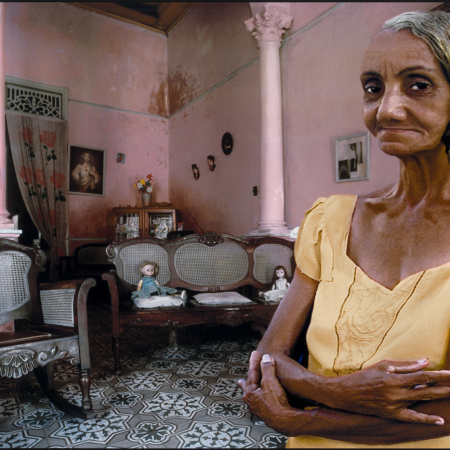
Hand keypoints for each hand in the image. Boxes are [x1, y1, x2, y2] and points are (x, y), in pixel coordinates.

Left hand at [238, 351, 292, 433]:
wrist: (285, 422)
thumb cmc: (276, 402)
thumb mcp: (271, 381)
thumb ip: (267, 368)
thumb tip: (265, 357)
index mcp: (250, 392)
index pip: (252, 372)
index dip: (254, 362)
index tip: (256, 353)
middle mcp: (251, 401)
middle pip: (248, 387)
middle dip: (246, 381)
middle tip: (240, 381)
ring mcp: (257, 409)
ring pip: (252, 396)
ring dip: (251, 391)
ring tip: (248, 391)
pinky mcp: (265, 414)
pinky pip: (259, 402)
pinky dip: (258, 398)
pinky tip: (260, 402)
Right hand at [322, 359, 449, 423]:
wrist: (346, 393)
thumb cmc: (364, 376)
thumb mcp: (383, 366)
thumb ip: (404, 365)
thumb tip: (425, 362)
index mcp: (393, 379)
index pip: (422, 376)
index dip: (438, 376)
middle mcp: (396, 393)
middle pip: (426, 390)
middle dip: (443, 388)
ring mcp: (394, 406)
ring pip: (421, 402)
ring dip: (437, 398)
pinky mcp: (391, 415)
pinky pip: (412, 418)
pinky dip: (425, 419)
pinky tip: (438, 420)